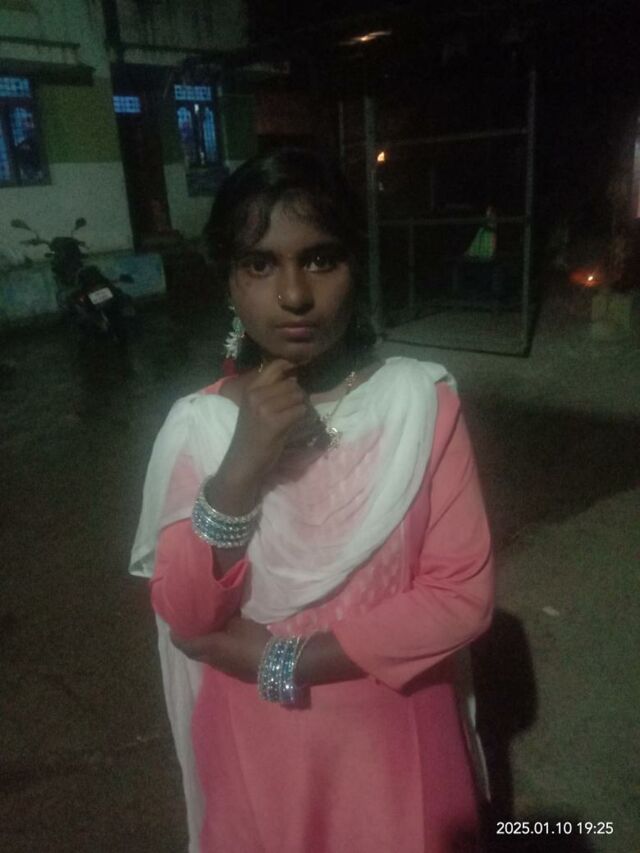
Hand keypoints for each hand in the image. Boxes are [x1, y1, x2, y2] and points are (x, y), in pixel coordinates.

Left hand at [170, 617, 270, 682]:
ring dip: (201, 648)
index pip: (186, 645)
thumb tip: (220, 613)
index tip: (173, 629)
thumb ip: (225, 618)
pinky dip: (213, 651)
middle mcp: (212, 660)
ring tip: (204, 634)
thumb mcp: (239, 623)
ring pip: (205, 657)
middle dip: (187, 643)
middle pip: (193, 653)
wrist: (274, 663)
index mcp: (210, 647)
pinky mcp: (234, 671)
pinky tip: (222, 643)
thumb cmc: (253, 640)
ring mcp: (223, 668)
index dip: (177, 638)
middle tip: (187, 629)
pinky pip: (217, 660)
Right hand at [227, 358, 311, 479]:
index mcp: (249, 389)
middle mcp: (255, 395)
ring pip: (297, 396)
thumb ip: (271, 392)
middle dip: (298, 394)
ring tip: (293, 417)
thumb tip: (295, 379)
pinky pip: (299, 411)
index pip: (274, 366)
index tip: (295, 374)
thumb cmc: (252, 436)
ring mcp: (264, 408)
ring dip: (301, 406)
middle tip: (294, 407)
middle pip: (291, 383)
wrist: (244, 462)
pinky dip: (301, 417)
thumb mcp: (256, 408)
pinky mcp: (274, 422)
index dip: (289, 367)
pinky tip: (293, 425)